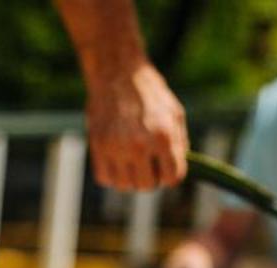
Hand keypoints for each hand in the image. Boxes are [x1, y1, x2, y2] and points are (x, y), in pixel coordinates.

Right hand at [84, 62, 187, 190]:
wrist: (117, 71)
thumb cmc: (150, 93)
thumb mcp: (174, 114)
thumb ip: (179, 144)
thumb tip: (178, 171)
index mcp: (163, 136)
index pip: (172, 178)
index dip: (170, 175)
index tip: (165, 166)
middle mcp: (139, 145)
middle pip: (147, 186)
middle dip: (150, 177)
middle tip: (147, 162)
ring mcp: (115, 147)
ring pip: (124, 186)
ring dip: (129, 178)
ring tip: (131, 160)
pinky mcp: (97, 146)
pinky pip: (104, 178)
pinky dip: (111, 174)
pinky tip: (116, 159)